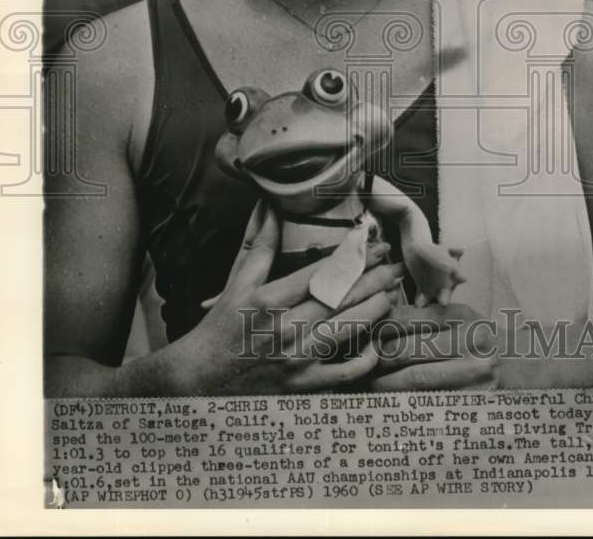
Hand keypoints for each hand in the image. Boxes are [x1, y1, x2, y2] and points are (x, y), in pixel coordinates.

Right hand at [173, 201, 404, 393]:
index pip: (320, 272)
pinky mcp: (304, 387)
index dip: (352, 256)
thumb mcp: (235, 282)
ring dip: (375, 308)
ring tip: (392, 291)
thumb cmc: (218, 328)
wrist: (198, 381)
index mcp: (268, 300)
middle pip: (341, 298)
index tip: (372, 243)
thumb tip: (269, 205)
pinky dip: (365, 358)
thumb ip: (258, 244)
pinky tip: (375, 342)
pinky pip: (346, 373)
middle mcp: (285, 329)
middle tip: (395, 263)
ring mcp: (297, 361)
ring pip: (348, 329)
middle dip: (374, 277)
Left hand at [369, 303, 548, 390]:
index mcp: (463, 318)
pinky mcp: (477, 403)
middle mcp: (471, 344)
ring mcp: (476, 377)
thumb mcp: (461, 318)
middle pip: (410, 352)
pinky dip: (408, 406)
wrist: (527, 367)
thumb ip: (425, 317)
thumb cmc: (482, 339)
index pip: (411, 320)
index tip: (361, 338)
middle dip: (378, 360)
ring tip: (367, 387)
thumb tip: (379, 319)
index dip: (381, 329)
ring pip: (417, 382)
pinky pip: (433, 406)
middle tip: (357, 365)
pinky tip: (392, 406)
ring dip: (386, 386)